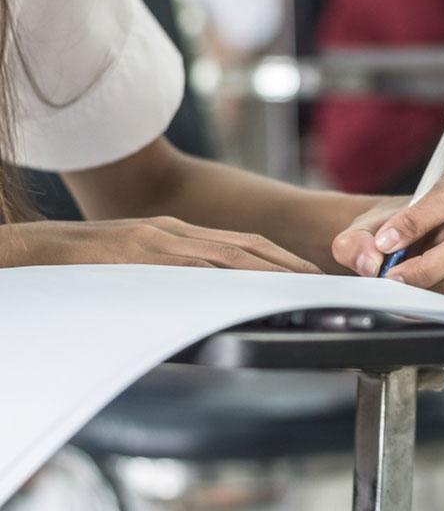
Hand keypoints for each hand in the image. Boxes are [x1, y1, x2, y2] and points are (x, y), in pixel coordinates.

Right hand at [0, 217, 321, 272]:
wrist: (39, 250)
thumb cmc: (88, 265)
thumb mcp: (142, 266)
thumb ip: (178, 275)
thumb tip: (214, 297)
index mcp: (178, 234)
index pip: (242, 243)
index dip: (279, 256)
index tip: (307, 273)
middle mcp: (175, 233)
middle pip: (245, 246)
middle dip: (285, 263)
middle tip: (317, 281)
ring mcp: (158, 242)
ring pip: (225, 254)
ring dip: (264, 270)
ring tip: (295, 285)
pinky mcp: (139, 255)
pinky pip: (188, 267)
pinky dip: (221, 276)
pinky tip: (242, 288)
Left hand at [331, 168, 443, 296]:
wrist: (405, 243)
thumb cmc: (396, 226)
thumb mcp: (369, 225)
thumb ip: (358, 239)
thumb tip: (369, 261)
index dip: (415, 223)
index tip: (385, 242)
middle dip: (425, 267)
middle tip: (392, 277)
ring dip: (431, 285)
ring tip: (403, 282)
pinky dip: (440, 297)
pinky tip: (420, 290)